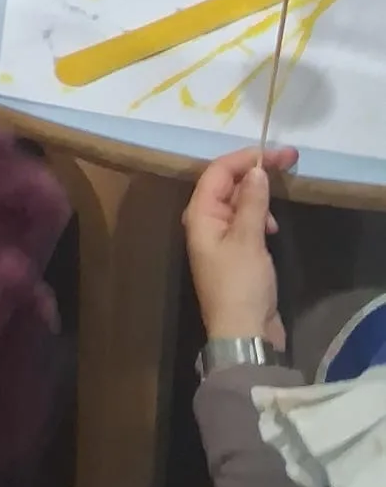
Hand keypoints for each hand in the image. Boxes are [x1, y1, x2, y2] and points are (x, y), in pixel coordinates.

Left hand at [183, 147, 295, 344]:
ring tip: (273, 218)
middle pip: (226, 183)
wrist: (245, 335)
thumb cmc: (240, 284)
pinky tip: (270, 230)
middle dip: (254, 172)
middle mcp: (203, 221)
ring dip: (257, 199)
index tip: (275, 151)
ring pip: (237, 202)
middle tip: (288, 162)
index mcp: (198, 214)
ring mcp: (218, 237)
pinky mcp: (234, 252)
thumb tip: (256, 171)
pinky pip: (244, 221)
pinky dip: (258, 218)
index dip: (246, 157)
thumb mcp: (248, 240)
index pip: (218, 171)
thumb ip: (251, 202)